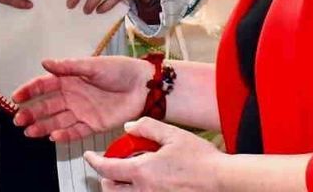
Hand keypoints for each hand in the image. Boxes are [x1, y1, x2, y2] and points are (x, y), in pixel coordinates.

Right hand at [11, 56, 151, 141]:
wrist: (143, 86)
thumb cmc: (120, 70)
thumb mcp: (93, 65)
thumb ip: (69, 66)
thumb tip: (45, 63)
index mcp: (70, 79)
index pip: (44, 86)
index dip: (29, 91)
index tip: (16, 97)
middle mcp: (72, 96)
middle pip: (47, 106)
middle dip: (31, 112)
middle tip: (18, 119)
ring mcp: (81, 111)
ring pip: (57, 121)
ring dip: (42, 126)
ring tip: (29, 132)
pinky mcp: (93, 124)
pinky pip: (75, 131)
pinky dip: (63, 135)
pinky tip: (52, 136)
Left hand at [85, 117, 220, 191]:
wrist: (223, 181)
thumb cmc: (201, 160)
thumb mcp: (173, 135)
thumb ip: (147, 127)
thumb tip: (128, 127)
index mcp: (143, 172)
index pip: (107, 168)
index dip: (94, 161)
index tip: (90, 156)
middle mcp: (144, 191)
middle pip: (110, 189)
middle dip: (107, 177)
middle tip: (114, 166)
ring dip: (120, 188)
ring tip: (129, 177)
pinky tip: (147, 184)